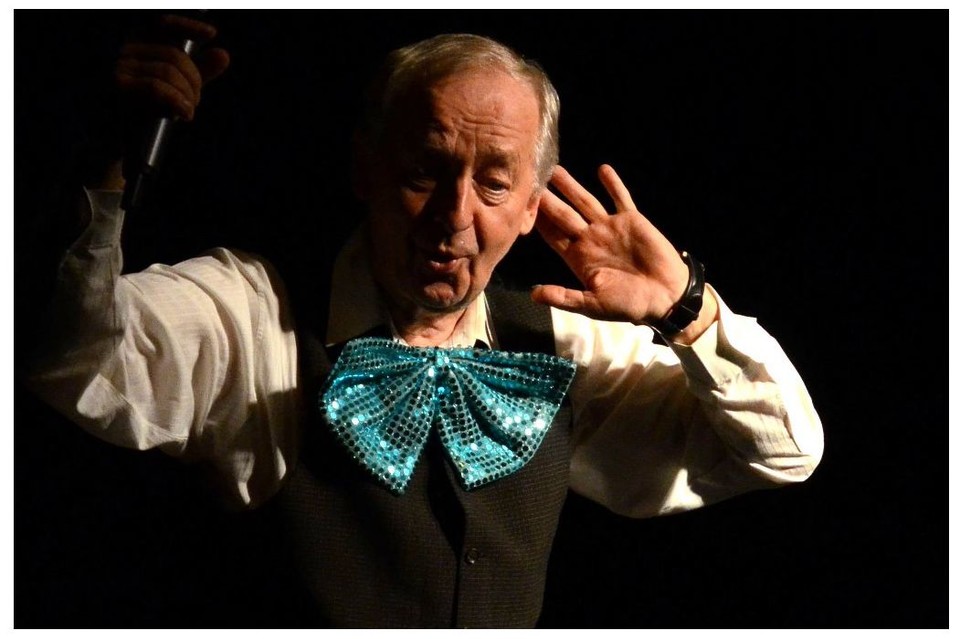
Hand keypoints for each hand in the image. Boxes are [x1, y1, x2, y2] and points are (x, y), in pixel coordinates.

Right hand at [88, 14, 229, 189]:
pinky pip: (157, 87)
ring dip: (188, 95)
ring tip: (188, 111)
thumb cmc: (147, 115)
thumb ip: (199, 73)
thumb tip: (223, 55)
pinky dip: (178, 101)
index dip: (187, 25)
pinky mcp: (116, 86)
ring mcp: (118, 66)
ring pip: (169, 72)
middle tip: (196, 102)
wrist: (120, 144)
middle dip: (194, 80)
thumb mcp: (178, 91)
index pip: (163, 23)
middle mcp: (126, 50)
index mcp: (139, 46)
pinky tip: (186, 114)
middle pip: (174, 55)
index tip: (211, 33)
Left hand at [532, 164, 716, 341]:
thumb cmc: (628, 304)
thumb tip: (533, 295)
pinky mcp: (631, 220)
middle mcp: (590, 239)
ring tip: (556, 170)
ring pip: (586, 202)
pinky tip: (602, 169)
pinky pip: (620, 198)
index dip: (538, 222)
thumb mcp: (592, 304)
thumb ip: (564, 297)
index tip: (521, 206)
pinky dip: (612, 184)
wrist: (665, 296)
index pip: (552, 236)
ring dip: (571, 187)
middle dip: (548, 199)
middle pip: (564, 214)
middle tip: (532, 180)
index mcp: (578, 258)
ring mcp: (610, 227)